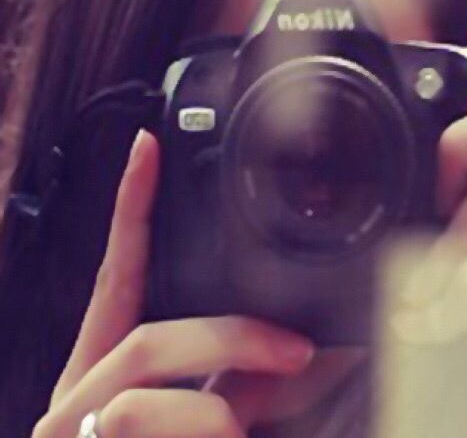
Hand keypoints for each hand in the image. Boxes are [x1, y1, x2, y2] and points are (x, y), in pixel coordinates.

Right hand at [32, 131, 315, 437]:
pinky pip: (155, 421)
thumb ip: (239, 378)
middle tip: (298, 354)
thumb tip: (306, 346)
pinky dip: (208, 424)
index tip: (148, 146)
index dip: (130, 208)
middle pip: (148, 336)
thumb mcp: (213, 417)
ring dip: (220, 405)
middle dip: (228, 339)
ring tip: (261, 418)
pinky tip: (232, 432)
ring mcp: (71, 427)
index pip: (119, 274)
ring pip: (146, 390)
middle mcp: (78, 395)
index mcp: (106, 371)